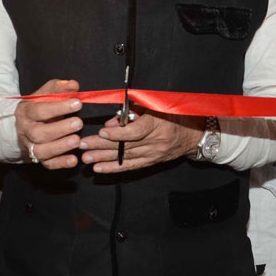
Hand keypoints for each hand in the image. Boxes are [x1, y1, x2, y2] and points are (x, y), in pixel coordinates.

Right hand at [14, 79, 82, 169]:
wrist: (26, 125)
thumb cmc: (40, 106)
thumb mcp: (45, 93)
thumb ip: (59, 88)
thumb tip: (74, 85)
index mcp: (26, 112)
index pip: (39, 110)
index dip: (58, 108)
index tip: (78, 103)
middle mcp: (26, 130)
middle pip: (38, 133)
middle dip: (60, 129)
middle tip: (78, 123)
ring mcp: (31, 146)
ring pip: (41, 151)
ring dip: (60, 147)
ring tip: (77, 140)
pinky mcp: (38, 158)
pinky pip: (48, 164)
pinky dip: (61, 163)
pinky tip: (74, 160)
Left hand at [78, 110, 202, 173]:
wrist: (193, 134)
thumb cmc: (173, 114)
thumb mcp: (154, 106)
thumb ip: (132, 112)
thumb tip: (111, 123)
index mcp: (157, 124)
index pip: (135, 132)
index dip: (117, 134)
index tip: (101, 132)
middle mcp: (156, 141)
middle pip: (125, 145)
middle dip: (101, 146)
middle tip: (82, 146)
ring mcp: (154, 154)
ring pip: (125, 157)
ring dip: (103, 158)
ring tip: (85, 158)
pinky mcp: (151, 162)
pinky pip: (130, 167)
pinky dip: (113, 168)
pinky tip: (99, 168)